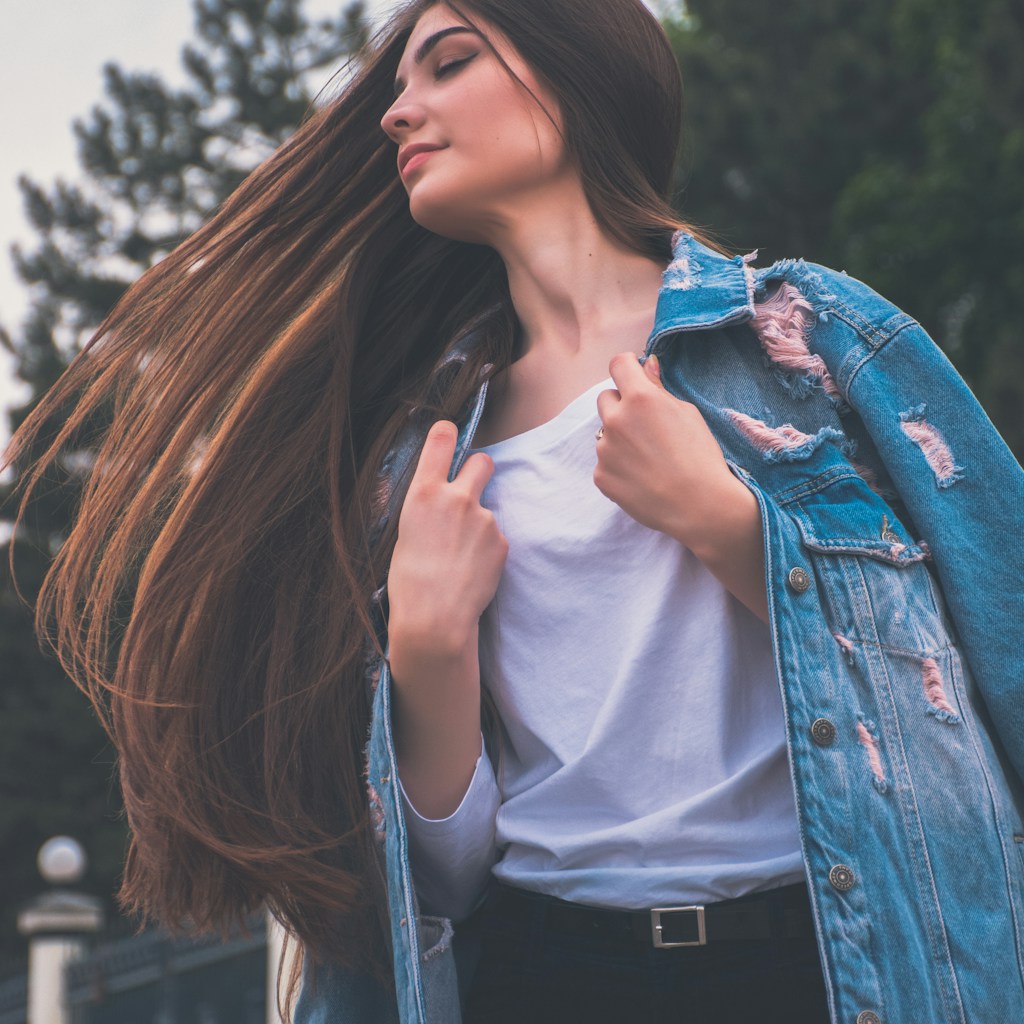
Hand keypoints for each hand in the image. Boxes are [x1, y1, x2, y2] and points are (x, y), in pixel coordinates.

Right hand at [387, 420, 508, 653]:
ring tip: (459, 557)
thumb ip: (422, 506)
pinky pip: (494, 537)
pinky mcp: (501, 541)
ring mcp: (484, 519)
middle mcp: (457, 498)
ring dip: (477, 525)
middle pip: (482, 461)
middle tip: (468, 491)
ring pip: (486, 509)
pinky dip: (486, 550)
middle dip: (479, 470)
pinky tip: (471, 570)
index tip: (449, 433)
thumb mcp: (403, 533)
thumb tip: (430, 494)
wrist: (435, 619)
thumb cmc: (409, 581)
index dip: (447, 433)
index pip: (442, 439)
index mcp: (423, 493)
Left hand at [594, 352, 749, 548]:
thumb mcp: (687, 413)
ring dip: (620, 438)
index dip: (628, 367)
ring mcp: (605, 450)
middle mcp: (616, 420)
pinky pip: (605, 462)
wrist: (699, 505)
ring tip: (648, 458)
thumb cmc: (700, 456)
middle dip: (622, 405)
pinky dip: (618, 466)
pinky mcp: (601, 476)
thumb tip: (646, 364)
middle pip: (606, 398)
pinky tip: (642, 477)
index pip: (618, 365)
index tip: (635, 376)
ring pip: (605, 433)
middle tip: (647, 426)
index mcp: (640, 399)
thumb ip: (659, 388)